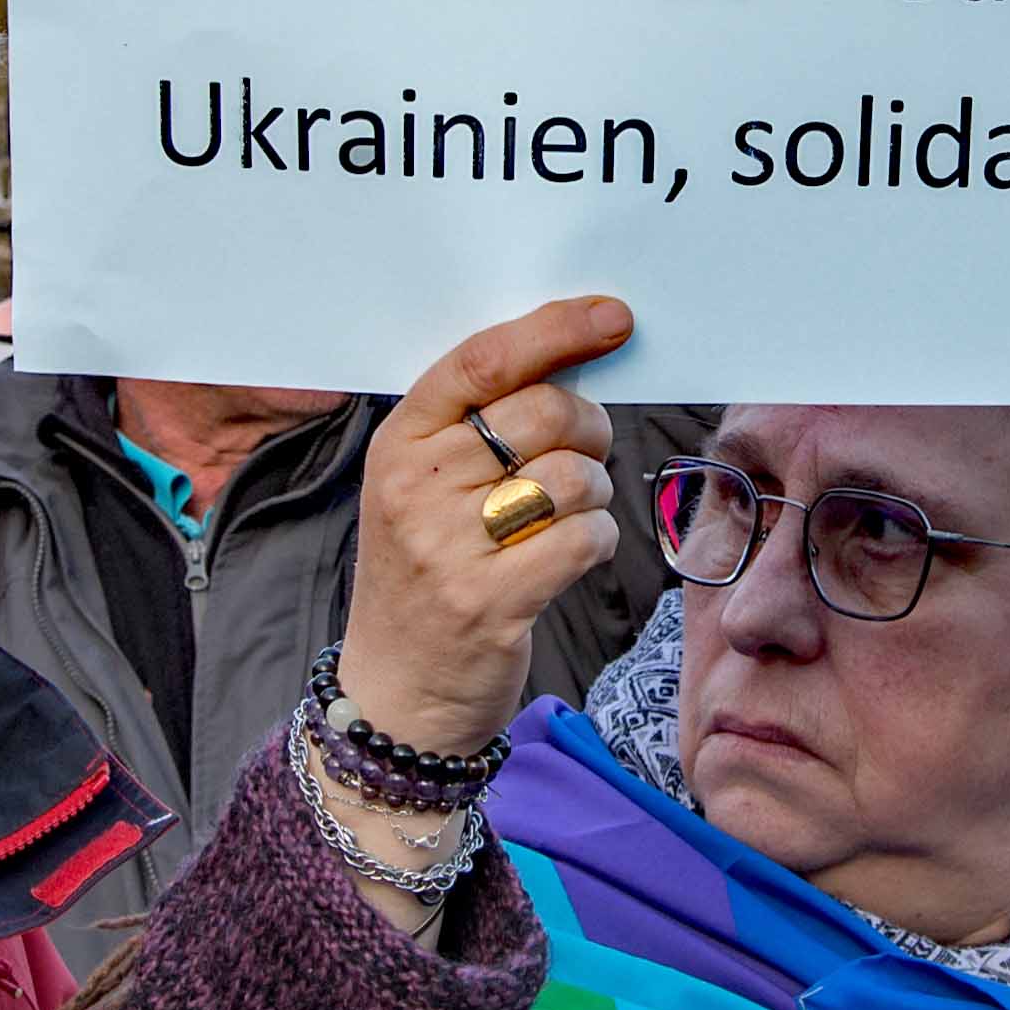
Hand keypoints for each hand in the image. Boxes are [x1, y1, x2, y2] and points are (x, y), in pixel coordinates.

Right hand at [336, 297, 634, 761]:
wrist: (396, 691)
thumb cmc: (428, 571)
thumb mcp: (425, 488)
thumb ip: (480, 426)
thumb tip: (577, 356)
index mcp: (398, 442)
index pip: (482, 362)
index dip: (556, 330)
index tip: (612, 318)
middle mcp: (415, 486)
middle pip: (545, 412)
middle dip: (588, 429)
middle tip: (581, 456)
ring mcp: (448, 546)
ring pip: (573, 475)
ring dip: (592, 492)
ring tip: (565, 516)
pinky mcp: (490, 602)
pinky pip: (585, 537)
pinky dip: (596, 540)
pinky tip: (570, 556)